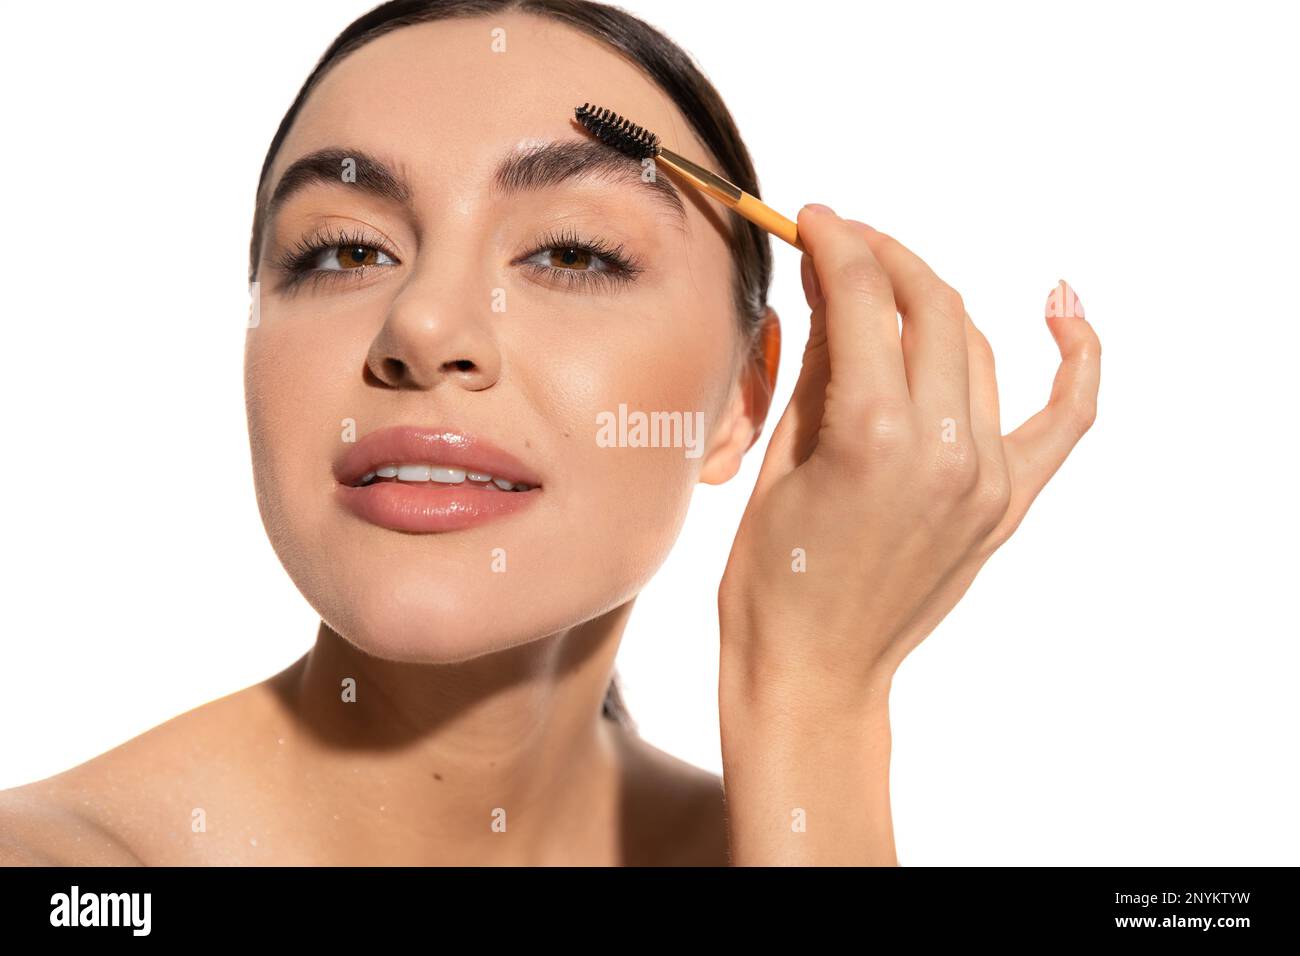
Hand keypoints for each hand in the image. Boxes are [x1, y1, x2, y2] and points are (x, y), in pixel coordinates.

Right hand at [718, 205, 1100, 711]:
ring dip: (932, 303)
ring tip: (887, 289)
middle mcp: (945, 449)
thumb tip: (830, 285)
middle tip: (841, 243)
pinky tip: (1065, 308)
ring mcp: (987, 478)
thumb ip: (818, 363)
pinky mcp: (1008, 503)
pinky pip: (1065, 418)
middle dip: (883, 258)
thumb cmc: (773, 579)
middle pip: (930, 307)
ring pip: (977, 347)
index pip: (864, 298)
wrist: (816, 670)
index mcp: (874, 437)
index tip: (813, 218)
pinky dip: (1076, 359)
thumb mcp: (780, 458)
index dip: (836, 242)